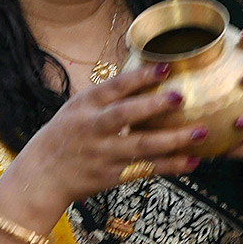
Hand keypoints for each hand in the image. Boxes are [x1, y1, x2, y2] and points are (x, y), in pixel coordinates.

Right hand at [13, 63, 205, 210]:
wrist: (42, 175)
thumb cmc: (65, 135)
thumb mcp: (77, 108)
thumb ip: (107, 96)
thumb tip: (146, 76)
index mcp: (85, 105)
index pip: (114, 86)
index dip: (139, 76)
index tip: (166, 67)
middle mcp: (93, 127)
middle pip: (125, 115)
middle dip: (154, 105)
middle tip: (182, 97)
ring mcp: (103, 153)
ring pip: (141, 146)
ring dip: (172, 140)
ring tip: (200, 133)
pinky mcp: (111, 176)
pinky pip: (145, 170)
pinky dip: (169, 166)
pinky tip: (191, 161)